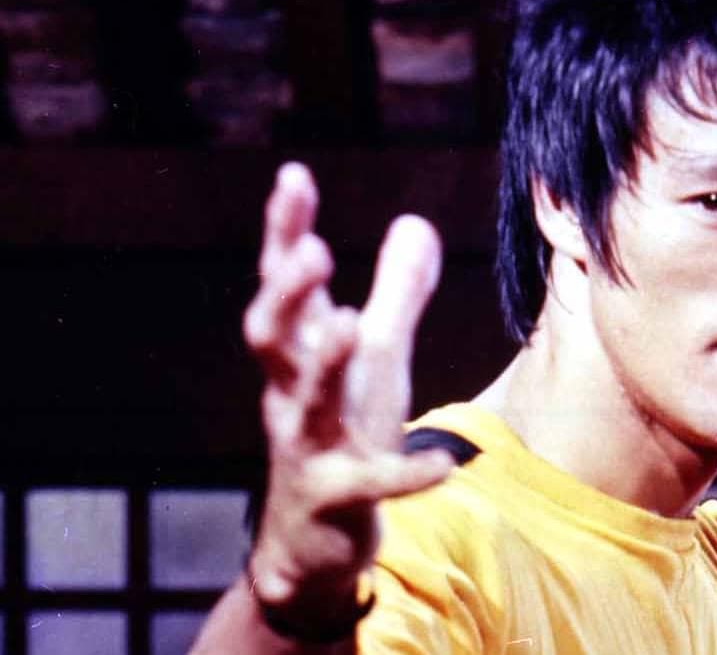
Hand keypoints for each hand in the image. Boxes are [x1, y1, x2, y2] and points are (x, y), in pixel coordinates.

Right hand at [242, 162, 453, 615]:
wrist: (311, 543)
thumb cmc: (341, 434)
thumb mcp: (374, 359)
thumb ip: (396, 295)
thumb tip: (415, 222)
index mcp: (298, 355)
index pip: (281, 284)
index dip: (283, 231)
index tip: (294, 174)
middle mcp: (289, 394)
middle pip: (269, 336)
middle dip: (286, 293)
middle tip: (311, 249)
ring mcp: (307, 448)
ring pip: (304, 403)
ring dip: (323, 364)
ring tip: (347, 324)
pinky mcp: (336, 499)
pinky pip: (368, 485)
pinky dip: (404, 474)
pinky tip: (446, 466)